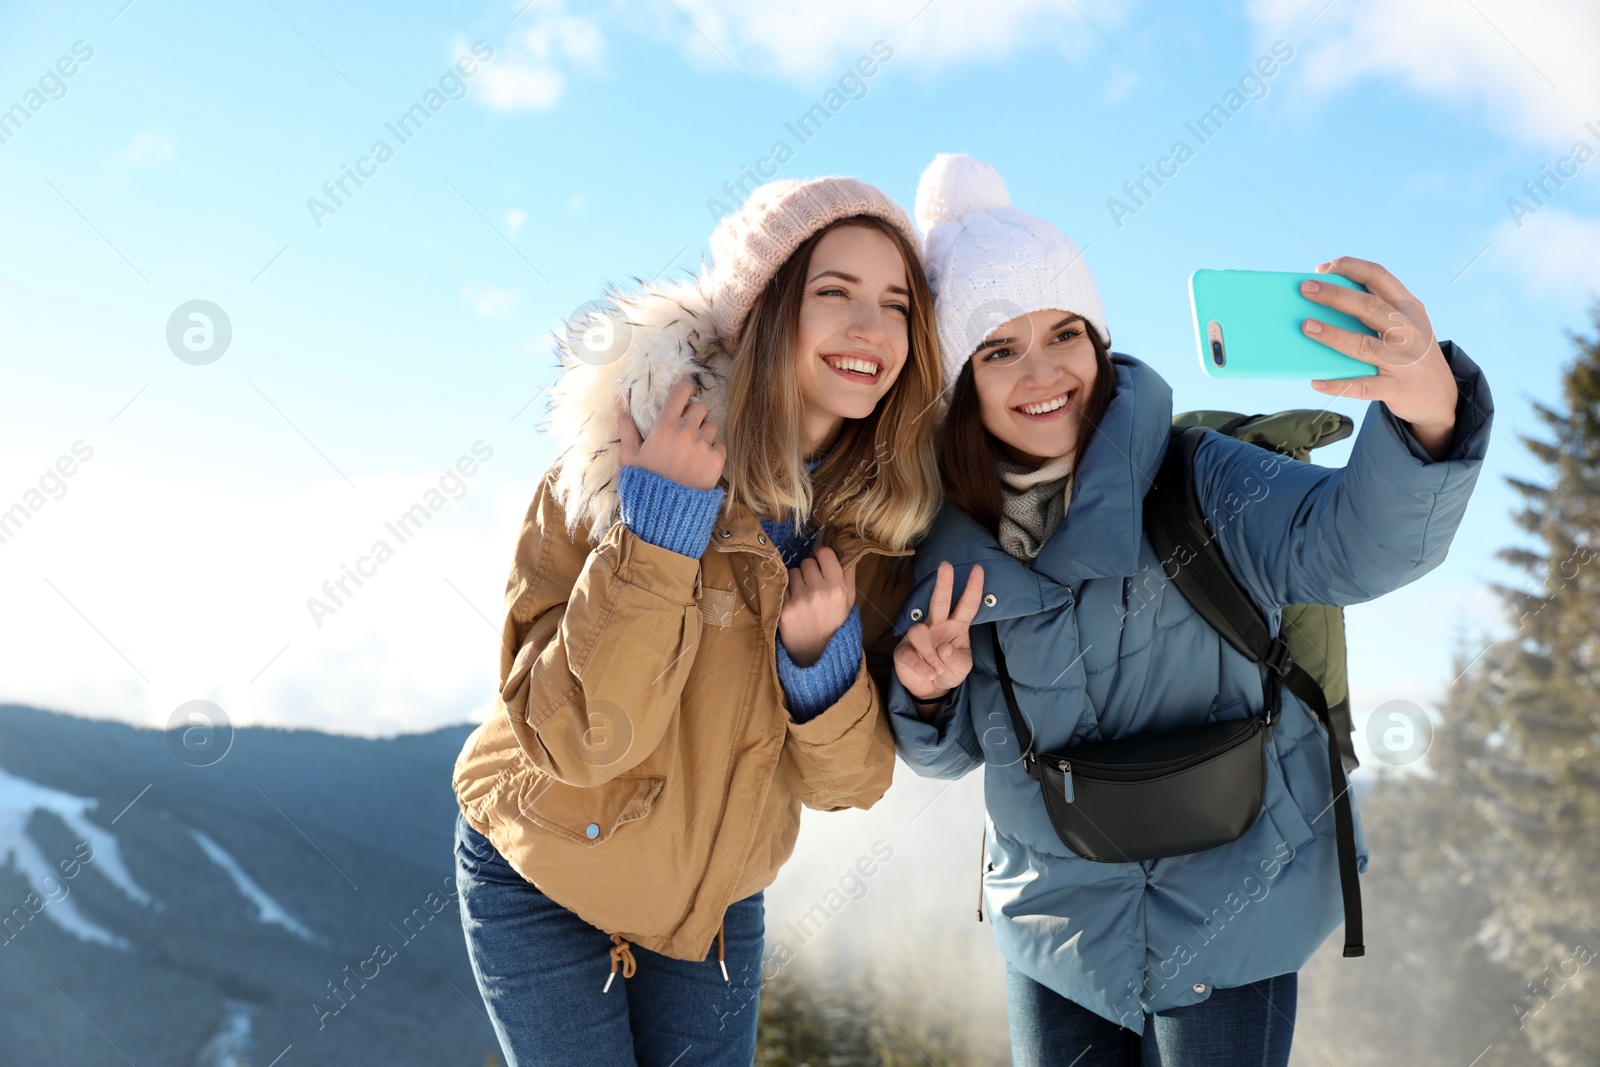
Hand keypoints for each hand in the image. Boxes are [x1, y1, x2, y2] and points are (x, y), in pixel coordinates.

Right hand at [617, 380, 726, 490]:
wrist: (665, 511)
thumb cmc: (644, 481)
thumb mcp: (630, 454)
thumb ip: (627, 425)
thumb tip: (620, 400)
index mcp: (665, 425)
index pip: (682, 391)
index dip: (685, 390)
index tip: (684, 395)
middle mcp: (686, 431)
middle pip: (700, 407)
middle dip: (694, 414)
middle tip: (686, 428)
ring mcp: (703, 445)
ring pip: (712, 426)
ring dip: (704, 433)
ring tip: (692, 449)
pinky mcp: (716, 460)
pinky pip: (720, 445)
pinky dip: (713, 450)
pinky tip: (700, 461)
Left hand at [778, 546, 856, 667]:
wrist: (817, 652)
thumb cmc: (836, 622)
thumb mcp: (850, 599)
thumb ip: (849, 573)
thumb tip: (845, 549)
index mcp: (837, 588)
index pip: (824, 553)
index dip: (821, 555)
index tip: (820, 561)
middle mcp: (818, 592)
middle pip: (807, 562)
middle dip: (809, 570)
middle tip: (813, 583)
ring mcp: (799, 601)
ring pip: (793, 572)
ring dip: (797, 579)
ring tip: (804, 594)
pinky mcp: (784, 609)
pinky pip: (783, 587)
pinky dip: (788, 592)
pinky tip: (795, 603)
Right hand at [893, 561, 984, 709]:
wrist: (931, 689)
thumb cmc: (949, 670)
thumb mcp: (961, 668)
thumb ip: (957, 659)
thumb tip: (944, 647)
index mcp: (956, 626)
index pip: (966, 605)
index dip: (973, 588)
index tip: (978, 569)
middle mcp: (937, 625)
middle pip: (939, 601)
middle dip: (943, 583)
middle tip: (946, 566)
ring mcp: (918, 636)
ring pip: (920, 632)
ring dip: (930, 653)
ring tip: (938, 669)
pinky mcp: (903, 650)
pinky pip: (910, 654)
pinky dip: (921, 666)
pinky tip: (929, 673)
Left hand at [1299, 256, 1459, 459]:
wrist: (1441, 396)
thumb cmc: (1411, 353)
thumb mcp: (1406, 325)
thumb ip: (1377, 310)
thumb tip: (1328, 299)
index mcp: (1409, 308)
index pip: (1380, 276)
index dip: (1350, 267)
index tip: (1322, 268)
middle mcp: (1408, 330)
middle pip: (1369, 306)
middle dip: (1335, 295)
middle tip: (1305, 288)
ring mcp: (1403, 360)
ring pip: (1363, 345)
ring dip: (1333, 334)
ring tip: (1306, 326)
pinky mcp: (1396, 388)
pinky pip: (1361, 386)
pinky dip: (1338, 385)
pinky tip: (1317, 381)